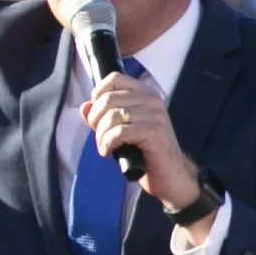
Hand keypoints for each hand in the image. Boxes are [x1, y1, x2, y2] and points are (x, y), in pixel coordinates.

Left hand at [79, 70, 198, 210]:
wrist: (171, 176)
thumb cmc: (144, 153)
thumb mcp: (119, 131)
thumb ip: (102, 117)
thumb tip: (84, 107)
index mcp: (144, 94)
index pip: (114, 78)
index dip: (97, 95)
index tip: (96, 116)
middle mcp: (151, 100)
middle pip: (107, 99)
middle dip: (95, 121)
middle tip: (100, 137)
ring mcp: (155, 115)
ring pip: (111, 116)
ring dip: (101, 136)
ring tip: (105, 147)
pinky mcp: (154, 132)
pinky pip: (120, 132)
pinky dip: (108, 143)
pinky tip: (109, 152)